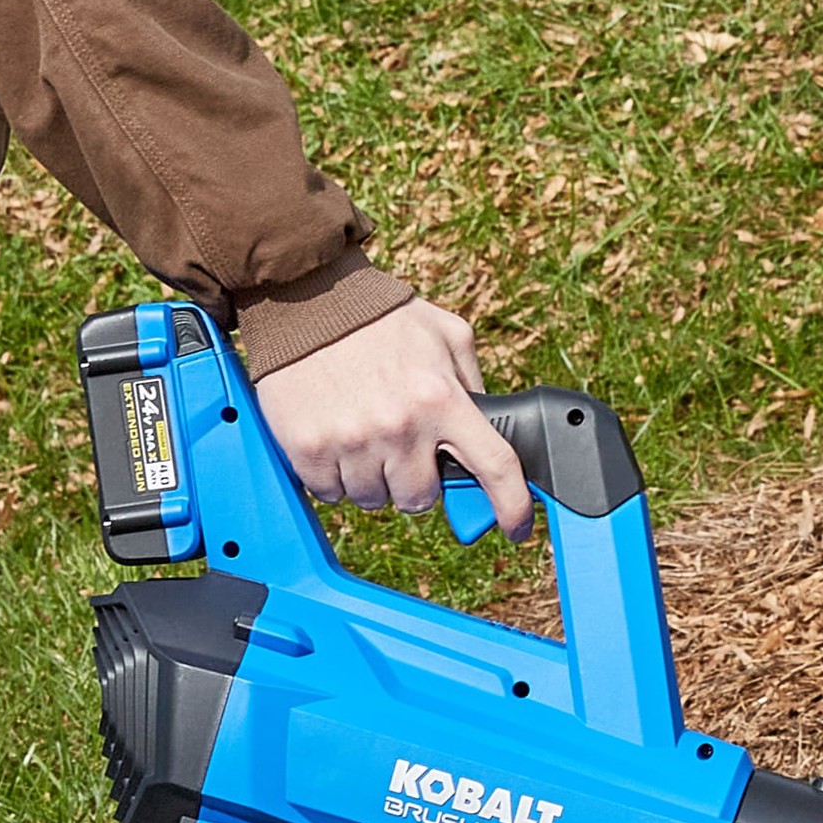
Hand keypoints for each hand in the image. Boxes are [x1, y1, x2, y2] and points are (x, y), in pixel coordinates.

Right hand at [255, 298, 533, 540]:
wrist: (305, 295)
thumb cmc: (380, 316)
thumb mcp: (445, 334)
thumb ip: (471, 383)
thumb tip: (488, 427)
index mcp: (442, 398)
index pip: (496, 467)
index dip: (513, 507)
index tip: (517, 528)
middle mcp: (401, 425)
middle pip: (421, 499)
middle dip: (415, 480)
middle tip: (399, 448)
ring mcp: (353, 439)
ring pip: (374, 499)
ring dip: (372, 478)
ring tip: (362, 434)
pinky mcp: (309, 448)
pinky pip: (331, 493)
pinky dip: (333, 476)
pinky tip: (334, 438)